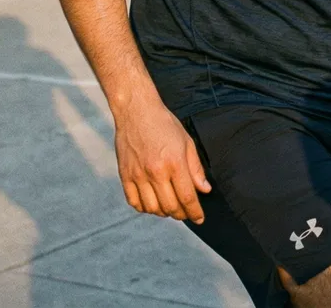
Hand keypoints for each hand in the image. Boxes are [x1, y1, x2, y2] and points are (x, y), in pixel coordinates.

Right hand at [112, 103, 209, 222]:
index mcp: (174, 163)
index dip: (195, 212)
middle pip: (170, 206)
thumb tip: (205, 190)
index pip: (187, 197)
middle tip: (186, 213)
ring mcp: (138, 175)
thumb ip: (196, 169)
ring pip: (152, 208)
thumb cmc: (164, 124)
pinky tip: (152, 204)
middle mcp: (156, 172)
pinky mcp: (125, 175)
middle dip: (181, 214)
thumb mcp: (187, 142)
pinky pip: (134, 202)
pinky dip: (144, 208)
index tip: (199, 219)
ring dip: (163, 213)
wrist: (136, 111)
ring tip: (170, 208)